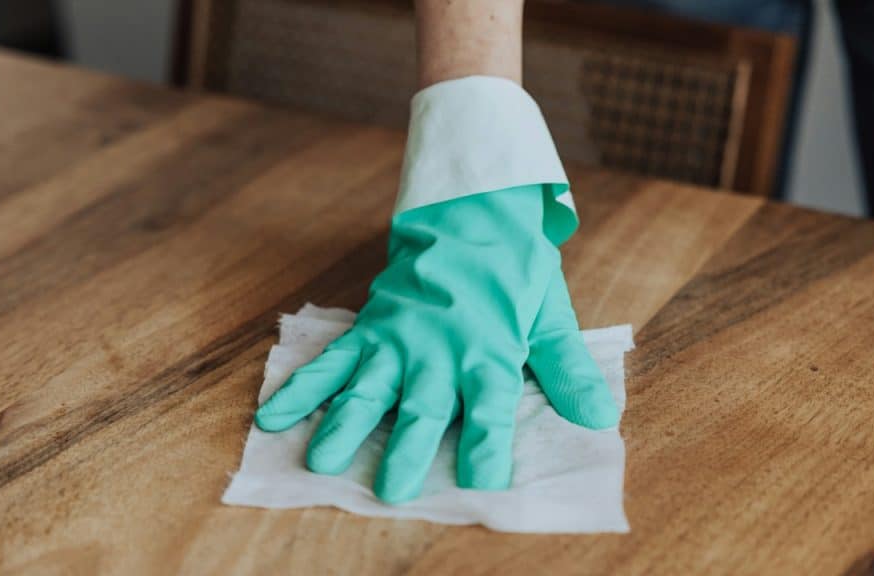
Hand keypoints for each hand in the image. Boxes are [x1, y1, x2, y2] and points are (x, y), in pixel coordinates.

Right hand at [254, 184, 616, 502]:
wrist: (473, 208)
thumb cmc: (515, 270)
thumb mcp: (549, 317)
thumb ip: (566, 369)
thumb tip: (598, 417)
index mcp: (489, 353)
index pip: (490, 412)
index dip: (487, 449)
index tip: (483, 483)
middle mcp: (440, 352)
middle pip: (424, 410)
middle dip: (408, 452)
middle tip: (391, 492)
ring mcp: (399, 340)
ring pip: (368, 390)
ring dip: (345, 426)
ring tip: (321, 463)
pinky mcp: (370, 326)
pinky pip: (333, 361)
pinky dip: (303, 387)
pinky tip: (274, 416)